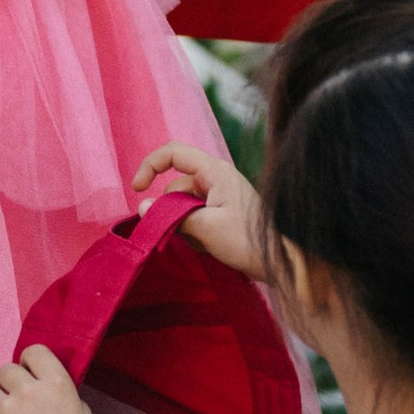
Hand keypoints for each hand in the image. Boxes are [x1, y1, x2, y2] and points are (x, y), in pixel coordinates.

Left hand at [0, 344, 103, 413]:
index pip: (34, 351)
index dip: (29, 361)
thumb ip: (70, 402)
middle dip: (8, 383)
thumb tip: (57, 397)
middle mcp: (28, 391)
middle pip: (5, 370)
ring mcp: (6, 411)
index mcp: (57, 384)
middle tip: (17, 402)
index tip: (29, 372)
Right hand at [134, 139, 268, 278]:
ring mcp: (219, 195)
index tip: (137, 188)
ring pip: (182, 204)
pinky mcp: (220, 211)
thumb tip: (144, 208)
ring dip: (181, 224)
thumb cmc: (246, 240)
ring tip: (201, 241)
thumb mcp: (206, 227)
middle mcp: (216, 178)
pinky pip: (193, 215)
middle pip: (175, 185)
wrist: (275, 260)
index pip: (174, 153)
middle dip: (169, 210)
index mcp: (215, 171)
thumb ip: (172, 216)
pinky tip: (206, 244)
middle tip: (177, 232)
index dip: (151, 165)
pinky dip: (192, 229)